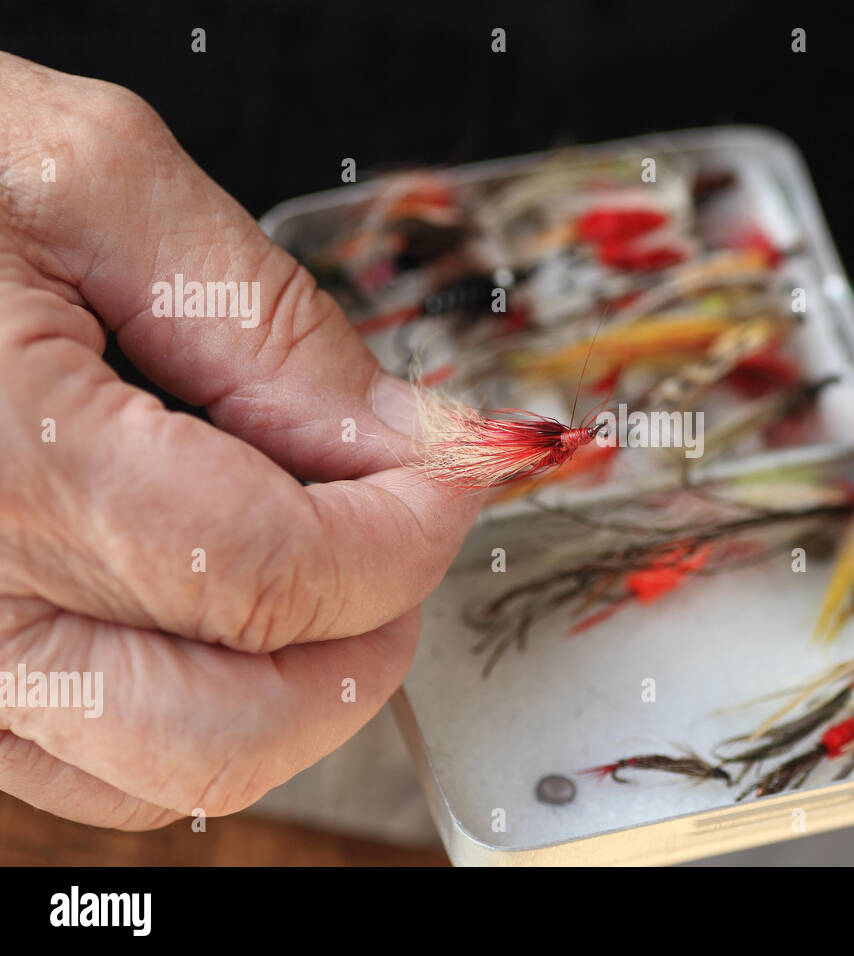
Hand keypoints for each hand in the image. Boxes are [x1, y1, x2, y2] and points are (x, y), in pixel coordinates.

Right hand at [0, 53, 478, 826]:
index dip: (408, 532)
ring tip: (329, 576)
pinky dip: (192, 705)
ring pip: (161, 771)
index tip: (457, 471)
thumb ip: (271, 325)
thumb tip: (409, 436)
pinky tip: (217, 606)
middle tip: (407, 541)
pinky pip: (85, 758)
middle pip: (231, 726)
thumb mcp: (89, 184)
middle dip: (365, 639)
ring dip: (291, 693)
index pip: (279, 576)